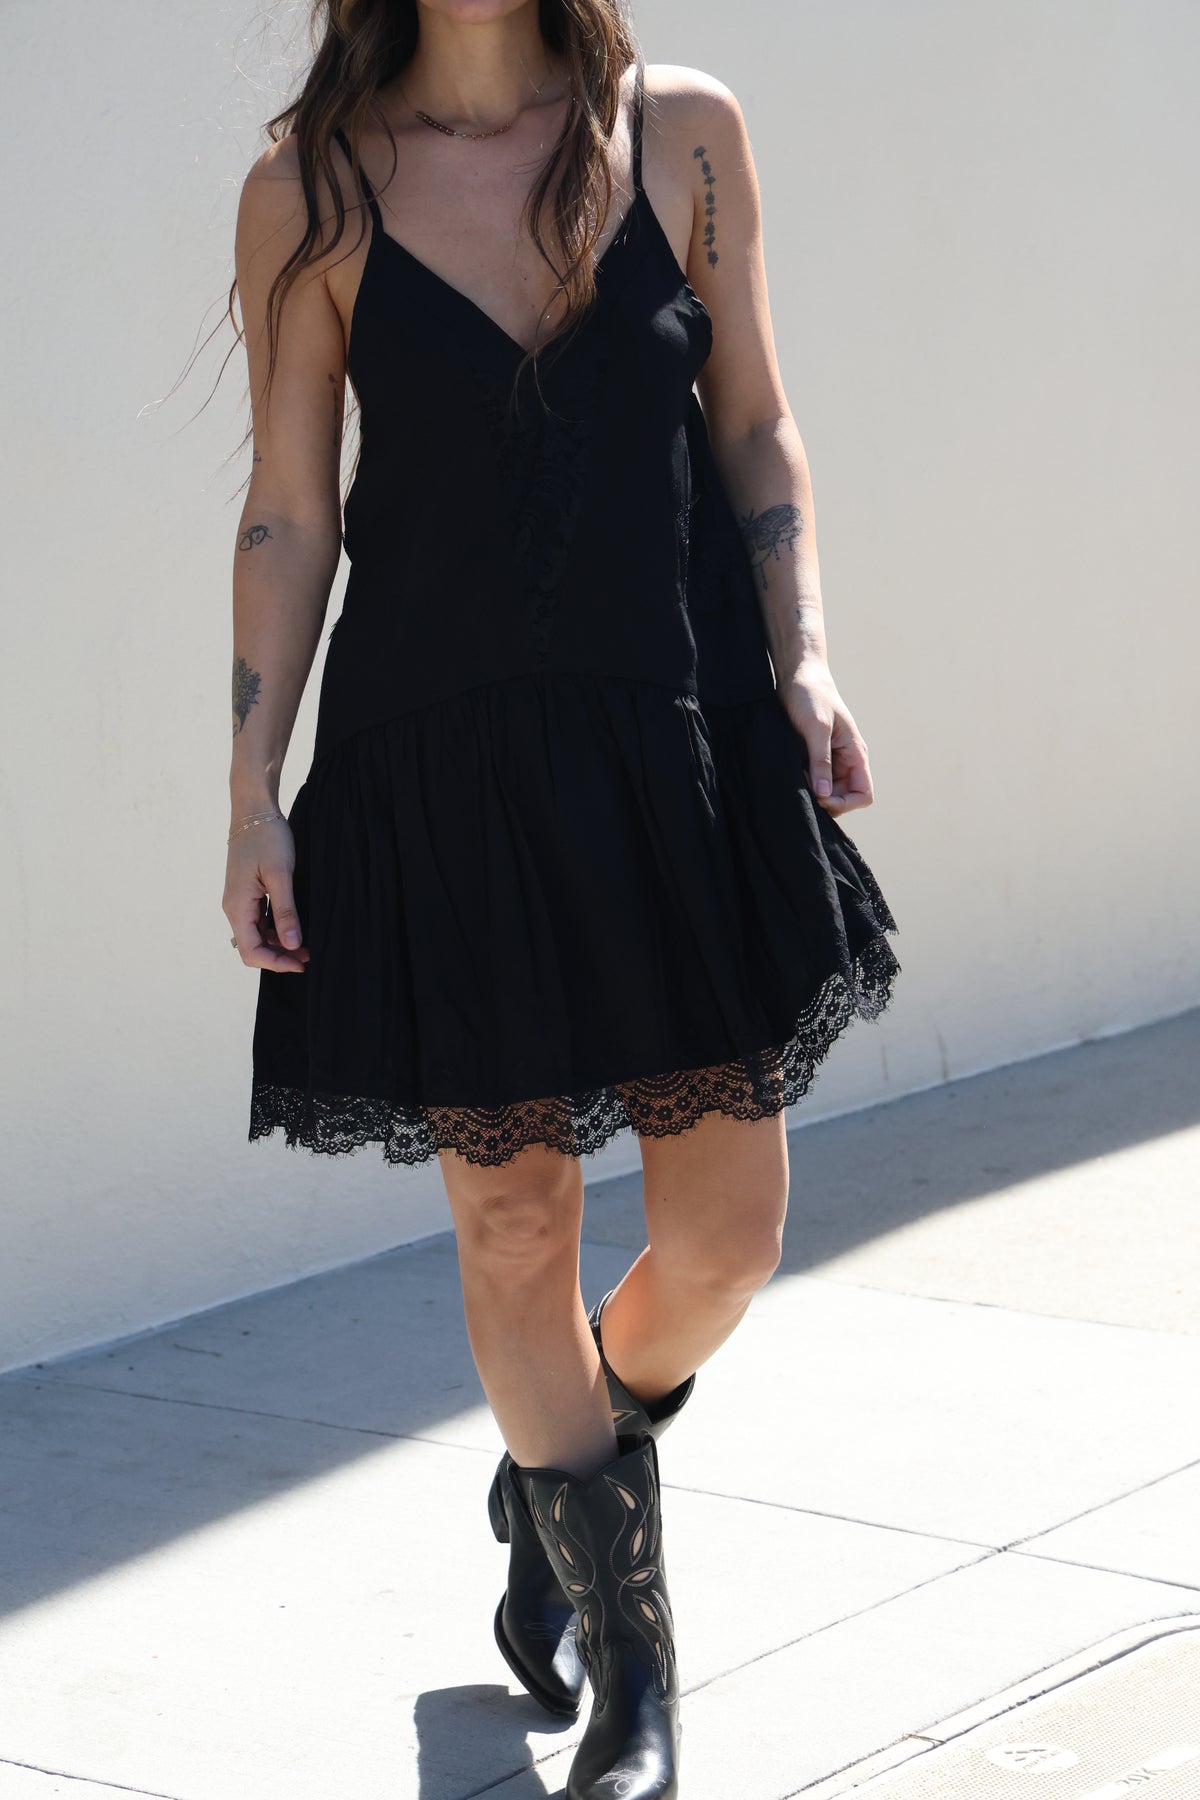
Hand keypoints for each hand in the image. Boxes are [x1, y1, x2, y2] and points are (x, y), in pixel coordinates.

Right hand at [222, 817, 309, 971]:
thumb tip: (292, 945)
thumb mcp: (281, 875)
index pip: (250, 951)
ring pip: (257, 935)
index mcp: (237, 906)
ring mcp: (239, 901)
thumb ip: (286, 912)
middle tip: (309, 956)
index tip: (301, 963)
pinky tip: (295, 927)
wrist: (254, 811)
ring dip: (279, 944)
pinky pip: (259, 921)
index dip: (276, 963)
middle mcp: (234, 908)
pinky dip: (276, 930)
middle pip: (253, 947)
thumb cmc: (267, 838)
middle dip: (279, 956)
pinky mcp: (247, 894)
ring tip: (306, 945)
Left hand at [779, 661, 874, 817]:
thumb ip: (821, 761)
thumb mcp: (817, 728)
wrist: (796, 675)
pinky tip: (791, 774)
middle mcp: (845, 761)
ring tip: (796, 777)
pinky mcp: (812, 757)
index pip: (864, 795)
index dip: (846, 803)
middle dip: (825, 800)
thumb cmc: (811, 695)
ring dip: (812, 792)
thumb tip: (824, 794)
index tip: (822, 796)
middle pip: (843, 798)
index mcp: (855, 754)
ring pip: (826, 792)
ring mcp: (829, 760)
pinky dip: (804, 784)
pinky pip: (813, 781)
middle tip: (803, 786)